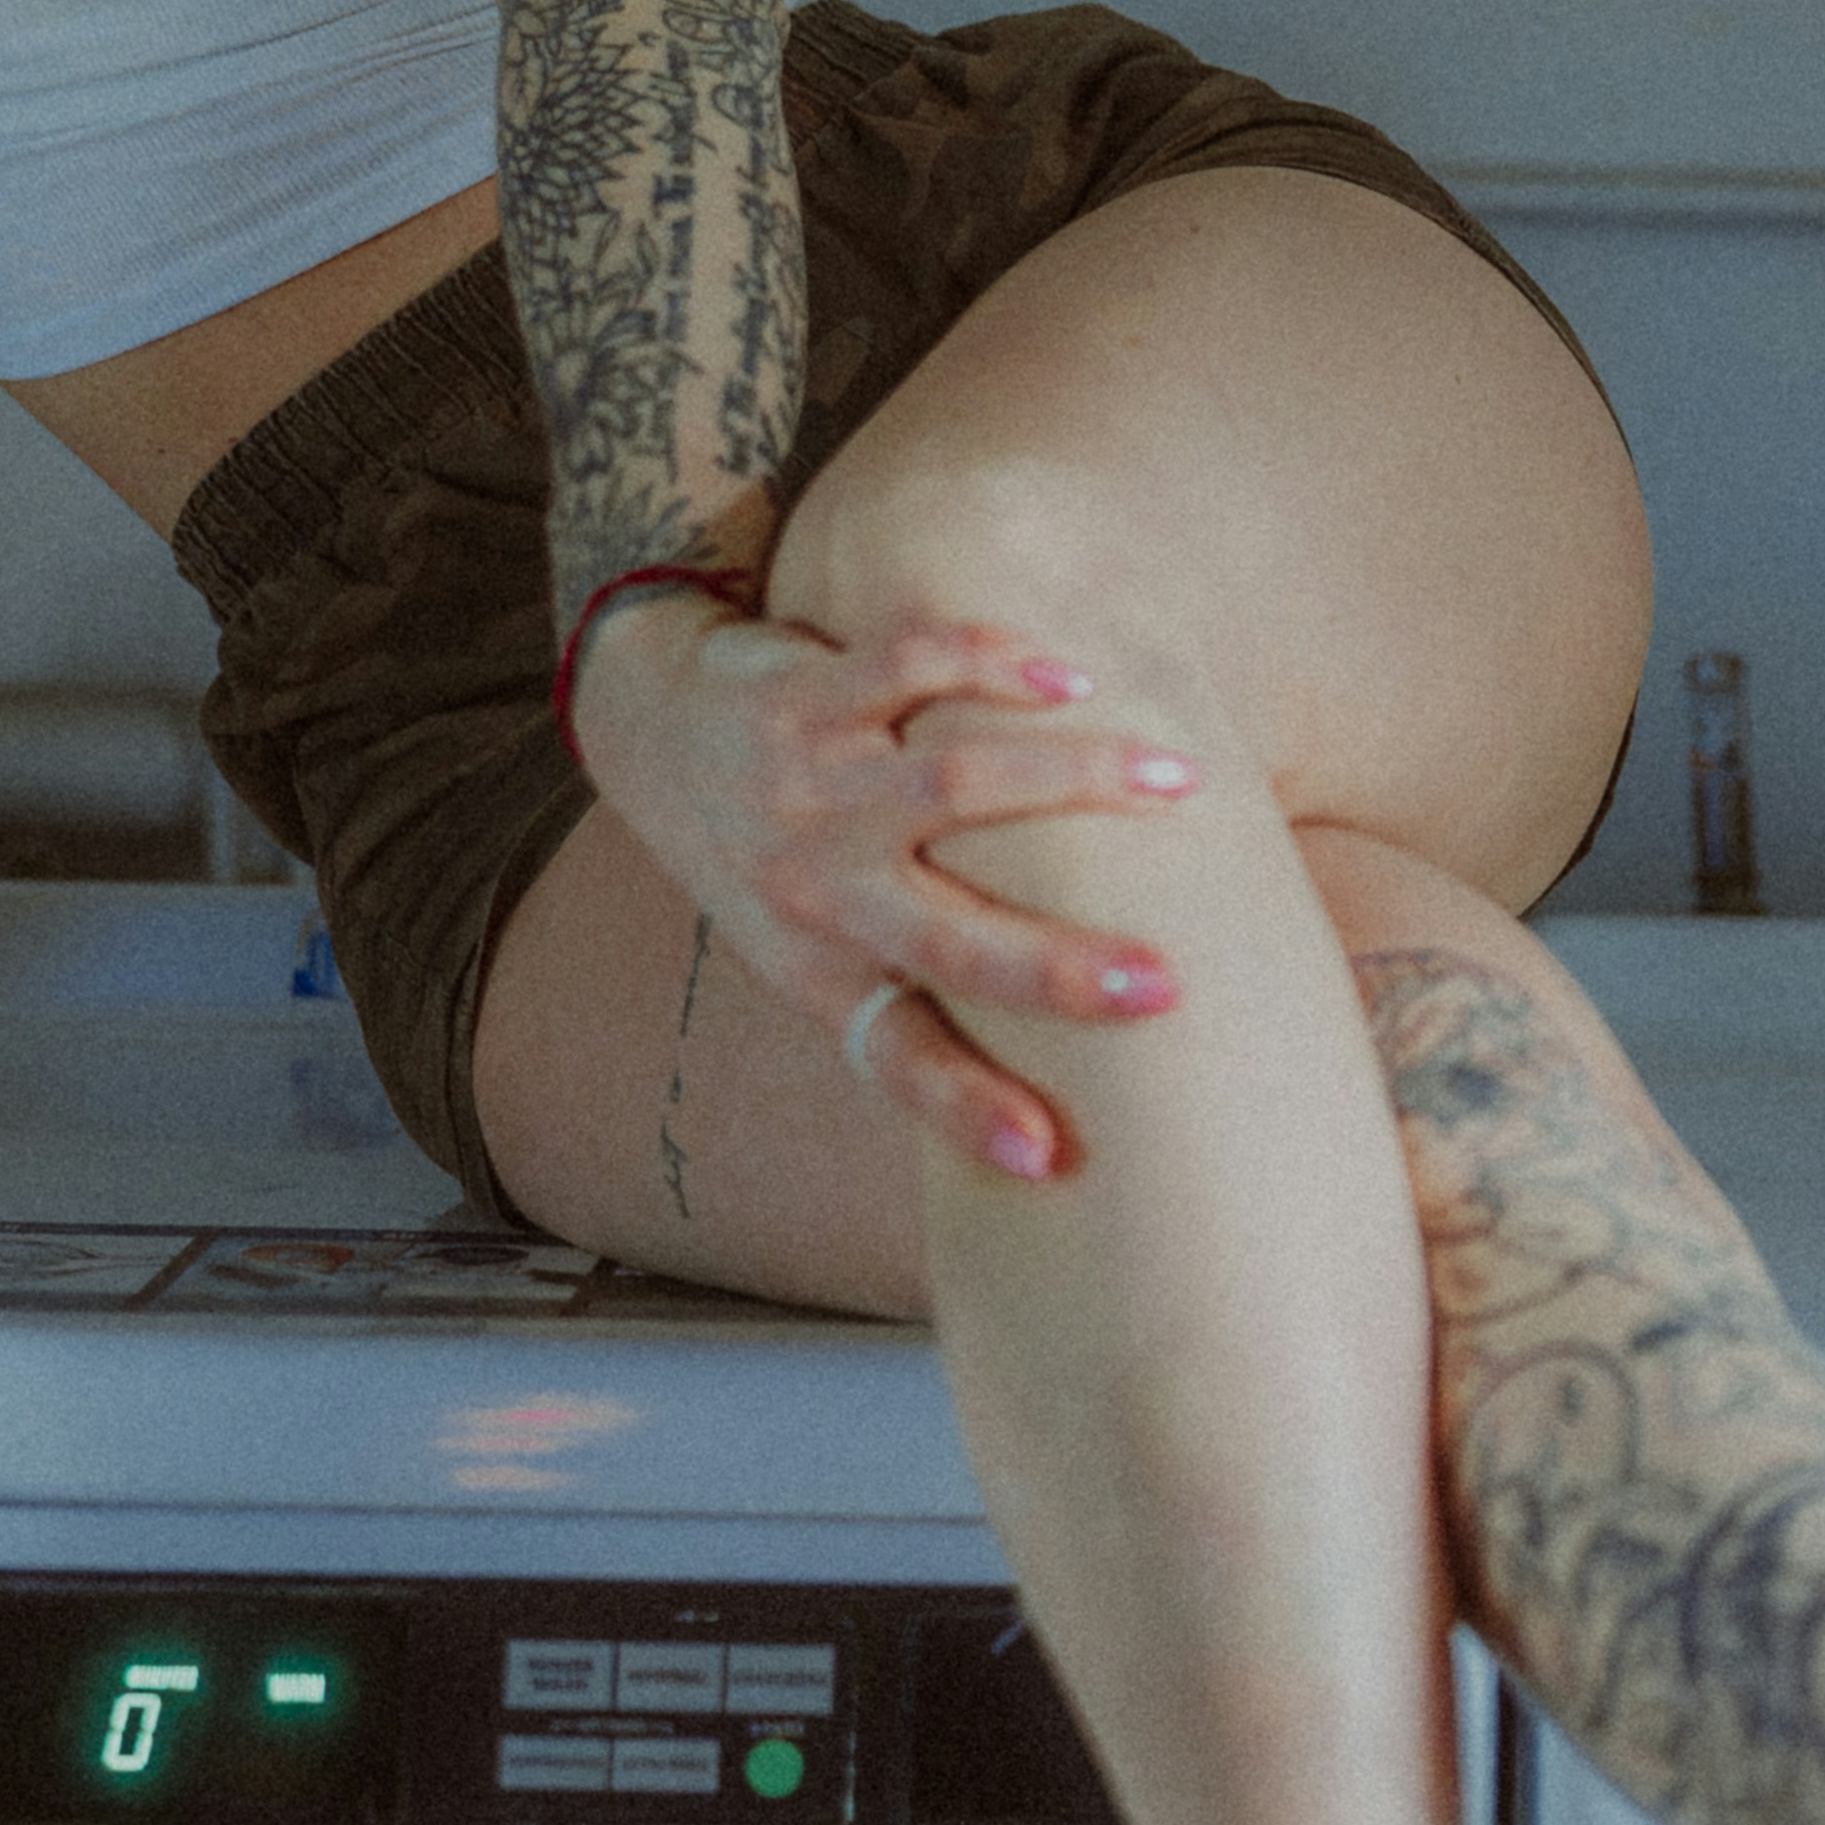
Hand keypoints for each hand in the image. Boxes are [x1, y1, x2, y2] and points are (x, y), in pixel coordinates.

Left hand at [567, 596, 1191, 1183]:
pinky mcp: (805, 694)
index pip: (895, 1056)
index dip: (965, 1110)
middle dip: (1054, 969)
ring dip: (1070, 781)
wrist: (650, 731)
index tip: (1049, 1157)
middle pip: (943, 939)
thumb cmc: (768, 859)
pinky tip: (1068, 680)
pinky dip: (992, 666)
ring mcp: (808, 787)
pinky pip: (907, 668)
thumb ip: (905, 1000)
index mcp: (822, 966)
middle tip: (1163, 985)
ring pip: (950, 786)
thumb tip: (1038, 1109)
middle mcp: (815, 887)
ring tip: (1174, 781)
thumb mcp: (810, 948)